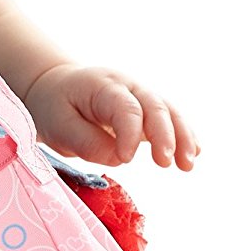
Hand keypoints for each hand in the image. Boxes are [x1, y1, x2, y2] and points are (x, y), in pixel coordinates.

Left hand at [23, 64, 199, 169]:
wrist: (57, 86)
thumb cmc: (55, 106)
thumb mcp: (58, 125)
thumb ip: (86, 142)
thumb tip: (120, 158)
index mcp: (102, 86)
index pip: (124, 108)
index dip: (129, 133)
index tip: (126, 158)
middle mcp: (127, 86)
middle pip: (154, 106)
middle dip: (164, 134)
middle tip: (166, 163)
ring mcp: (140, 96)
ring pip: (169, 111)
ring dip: (182, 136)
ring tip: (188, 164)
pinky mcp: (147, 110)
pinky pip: (170, 119)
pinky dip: (184, 135)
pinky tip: (194, 153)